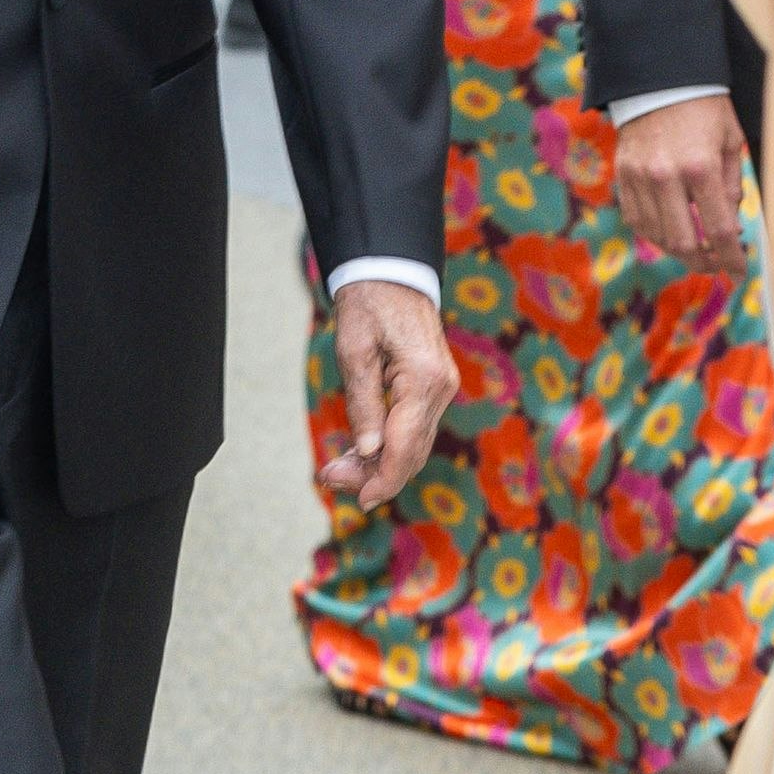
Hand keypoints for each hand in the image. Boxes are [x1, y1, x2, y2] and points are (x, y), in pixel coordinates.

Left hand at [319, 279, 456, 509]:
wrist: (392, 272)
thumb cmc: (368, 304)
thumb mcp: (354, 352)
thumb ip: (364, 404)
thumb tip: (369, 452)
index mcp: (423, 380)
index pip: (405, 446)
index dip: (382, 479)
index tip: (359, 500)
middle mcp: (441, 389)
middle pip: (412, 452)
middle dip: (374, 475)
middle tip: (331, 479)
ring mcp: (442, 389)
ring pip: (414, 444)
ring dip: (380, 463)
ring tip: (339, 469)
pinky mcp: (435, 387)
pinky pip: (415, 428)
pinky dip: (390, 445)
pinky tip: (361, 451)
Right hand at [612, 94, 750, 272]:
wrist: (658, 79)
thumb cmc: (703, 108)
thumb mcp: (731, 141)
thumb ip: (732, 186)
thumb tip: (730, 226)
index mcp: (701, 166)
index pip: (719, 230)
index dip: (732, 258)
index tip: (739, 271)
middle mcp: (666, 176)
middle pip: (683, 243)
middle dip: (704, 262)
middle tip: (718, 264)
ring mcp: (640, 177)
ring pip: (657, 236)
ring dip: (679, 250)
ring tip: (697, 248)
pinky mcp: (623, 175)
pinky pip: (637, 219)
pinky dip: (655, 233)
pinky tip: (670, 230)